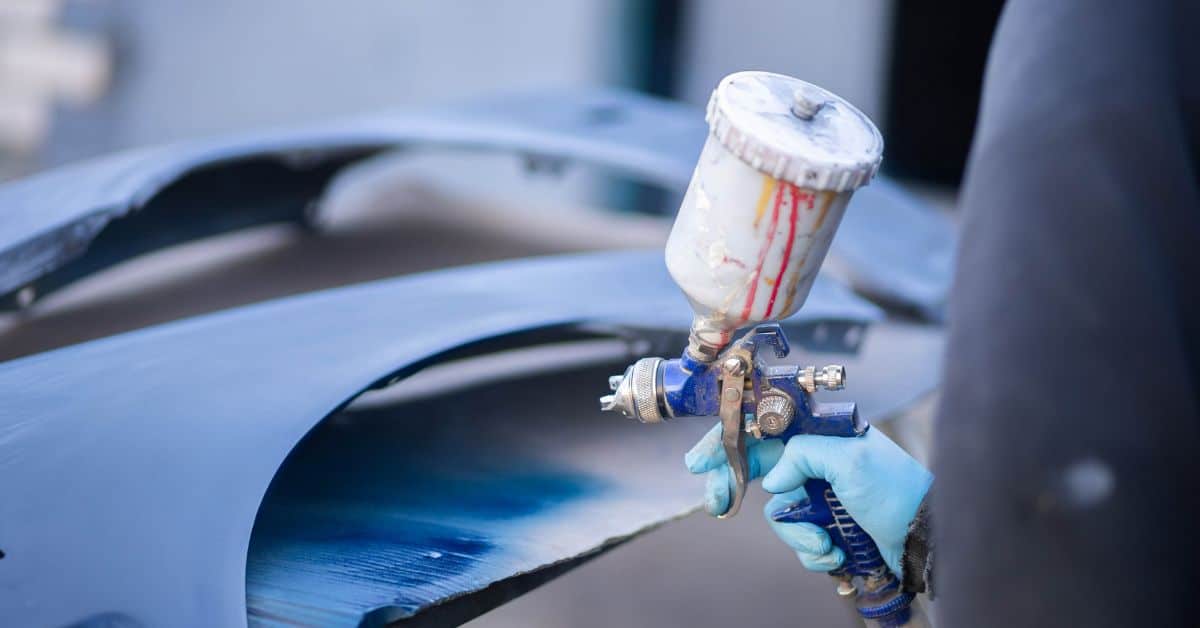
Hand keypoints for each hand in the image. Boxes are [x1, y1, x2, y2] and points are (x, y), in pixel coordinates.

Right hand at [685, 423, 931, 575]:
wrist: (927, 536)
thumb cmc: (897, 490)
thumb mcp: (848, 460)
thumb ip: (802, 456)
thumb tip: (774, 479)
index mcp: (822, 435)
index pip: (764, 430)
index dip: (729, 442)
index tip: (701, 462)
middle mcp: (818, 461)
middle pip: (760, 470)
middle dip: (739, 489)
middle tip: (719, 505)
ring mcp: (822, 494)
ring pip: (779, 512)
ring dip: (798, 534)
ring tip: (824, 542)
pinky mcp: (829, 524)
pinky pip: (799, 537)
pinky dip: (814, 550)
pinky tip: (835, 552)